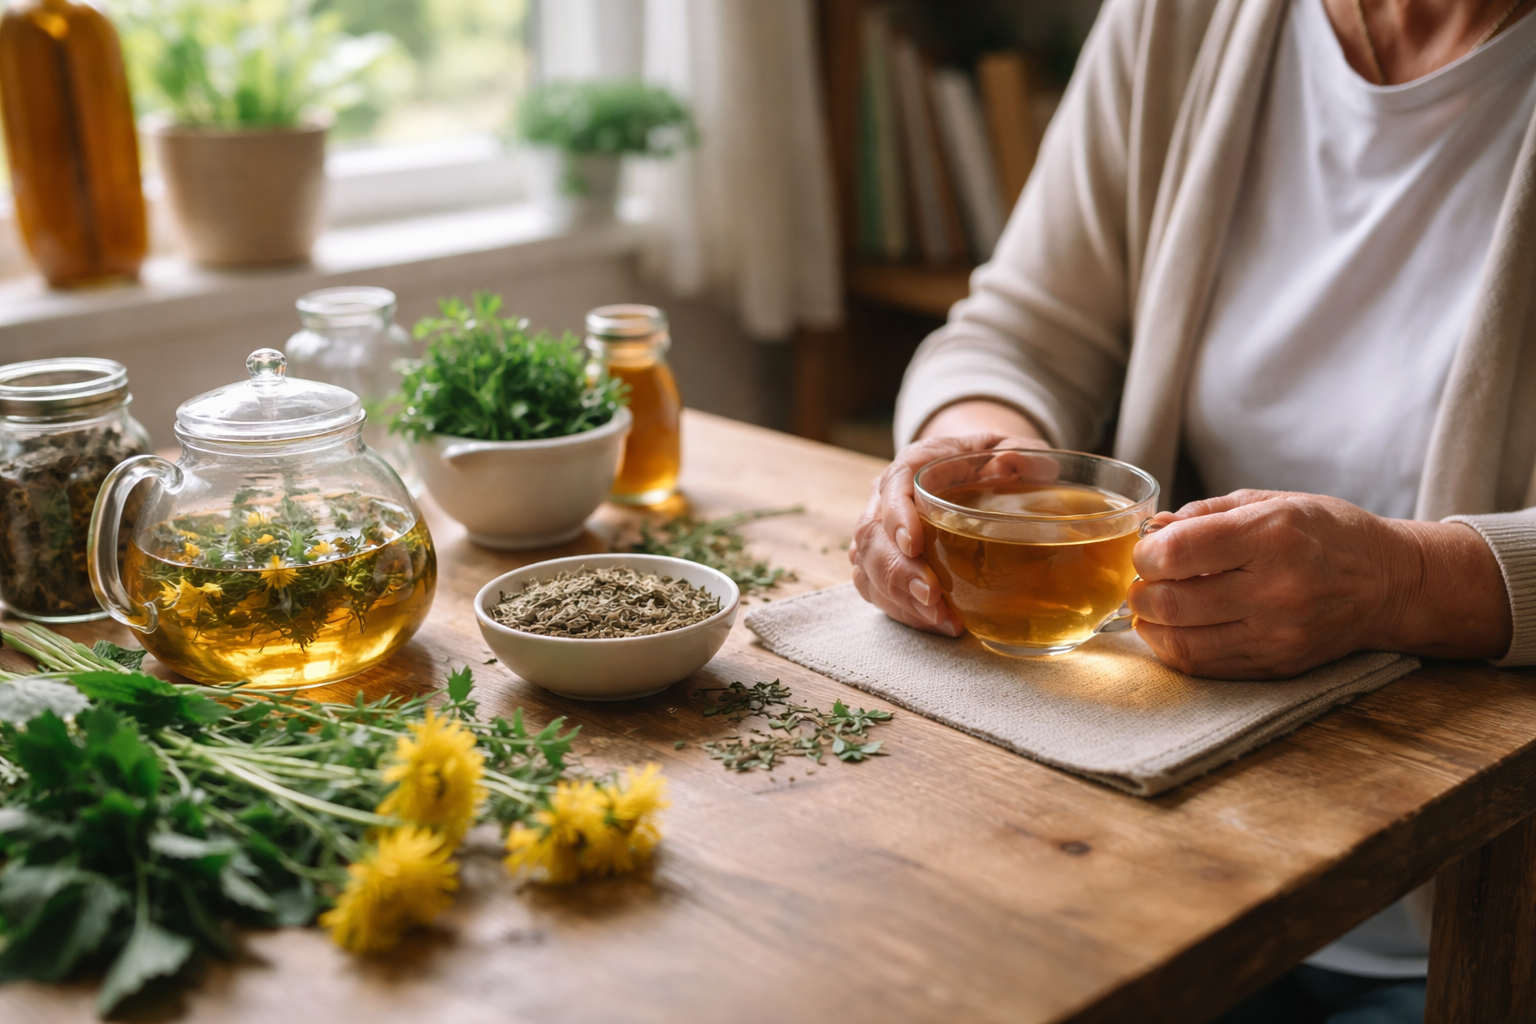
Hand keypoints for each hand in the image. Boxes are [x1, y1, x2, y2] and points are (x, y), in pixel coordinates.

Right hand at [850, 432, 1049, 634]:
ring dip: (899, 598)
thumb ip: (1020, 453)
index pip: (893, 486)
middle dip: (897, 572)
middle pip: (871, 535)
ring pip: (867, 567)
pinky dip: (903, 611)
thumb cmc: (990, 462)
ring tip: (940, 619)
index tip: (914, 545)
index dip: (896, 516)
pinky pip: (875, 589)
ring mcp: (879, 531)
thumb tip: (1012, 463)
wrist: (973, 473)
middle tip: (932, 597)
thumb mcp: (1011, 449)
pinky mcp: (881, 560)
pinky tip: (937, 623)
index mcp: (915, 463)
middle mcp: (886, 496)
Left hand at [1127, 489, 1511, 678]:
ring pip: (1183, 642)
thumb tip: (1153, 530)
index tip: (1148, 550)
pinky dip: (1175, 648)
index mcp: (1271, 536)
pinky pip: (1206, 666)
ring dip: (1151, 624)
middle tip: (1143, 580)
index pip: (1179, 553)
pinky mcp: (1278, 666)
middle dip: (1141, 591)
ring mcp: (1278, 635)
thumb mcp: (1271, 501)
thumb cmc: (1327, 533)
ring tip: (1151, 605)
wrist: (1391, 583)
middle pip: (1173, 602)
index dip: (1146, 553)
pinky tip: (1172, 629)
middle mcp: (1275, 590)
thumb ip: (1206, 514)